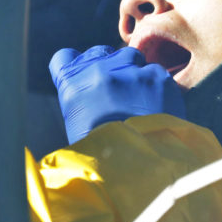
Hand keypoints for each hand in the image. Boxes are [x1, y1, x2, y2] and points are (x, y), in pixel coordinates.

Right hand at [49, 45, 184, 143]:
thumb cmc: (102, 154)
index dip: (76, 64)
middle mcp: (97, 71)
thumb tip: (92, 93)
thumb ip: (83, 98)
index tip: (85, 77)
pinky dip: (157, 86)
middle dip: (108, 67)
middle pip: (100, 52)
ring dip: (133, 72)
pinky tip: (156, 107)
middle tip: (117, 92)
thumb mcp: (77, 125)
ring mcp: (128, 71)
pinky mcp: (156, 76)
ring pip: (131, 57)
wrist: (138, 169)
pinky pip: (155, 71)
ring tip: (140, 100)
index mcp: (71, 84)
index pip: (64, 57)